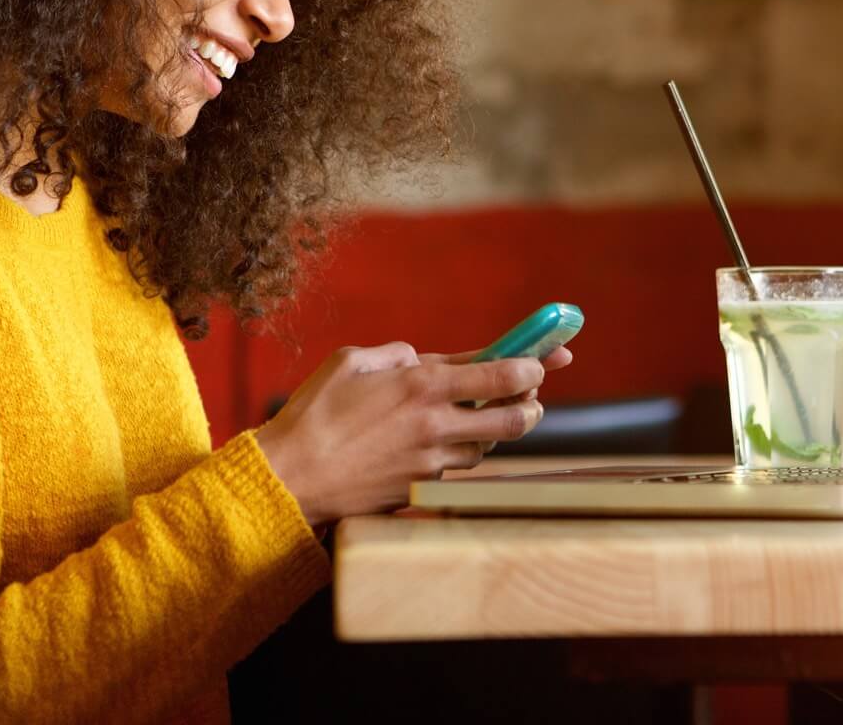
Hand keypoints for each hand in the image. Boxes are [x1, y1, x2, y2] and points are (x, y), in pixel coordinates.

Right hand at [254, 342, 564, 525]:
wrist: (293, 477)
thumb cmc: (314, 413)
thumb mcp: (350, 361)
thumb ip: (394, 355)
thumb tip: (420, 361)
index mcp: (421, 386)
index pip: (498, 376)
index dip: (532, 365)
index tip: (549, 357)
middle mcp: (436, 425)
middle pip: (512, 419)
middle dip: (531, 403)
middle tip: (534, 394)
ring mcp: (431, 462)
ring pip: (488, 448)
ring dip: (498, 431)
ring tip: (494, 415)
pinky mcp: (420, 488)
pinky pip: (457, 467)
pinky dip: (463, 451)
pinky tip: (451, 440)